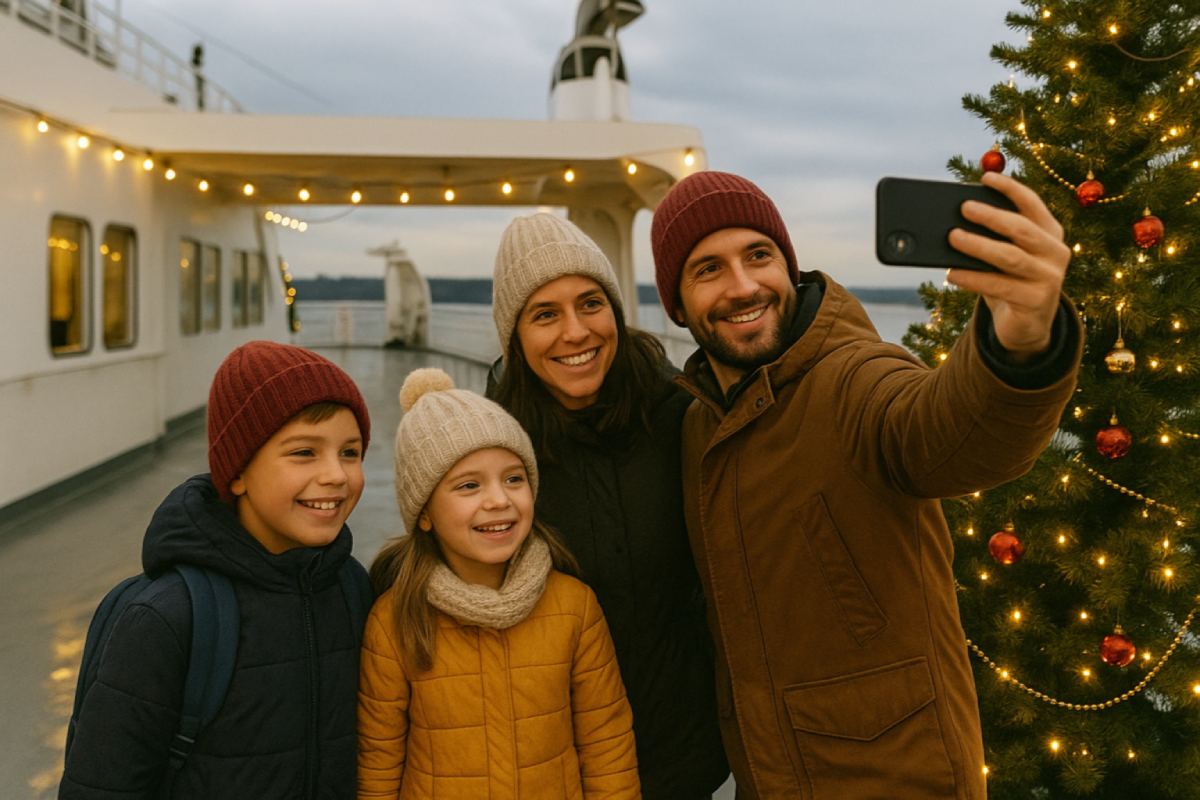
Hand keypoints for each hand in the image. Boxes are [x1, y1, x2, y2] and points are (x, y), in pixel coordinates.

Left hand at [946, 172, 1069, 358]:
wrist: (1027, 327)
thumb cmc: (1011, 282)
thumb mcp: (1007, 257)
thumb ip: (993, 238)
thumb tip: (954, 222)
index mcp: (1050, 234)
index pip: (1032, 204)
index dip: (1010, 188)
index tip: (986, 177)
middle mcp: (1056, 252)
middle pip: (1021, 229)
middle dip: (991, 216)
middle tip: (964, 208)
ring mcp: (1049, 278)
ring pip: (1009, 257)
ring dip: (978, 245)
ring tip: (952, 237)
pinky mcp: (1036, 301)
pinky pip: (998, 285)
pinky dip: (973, 278)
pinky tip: (952, 273)